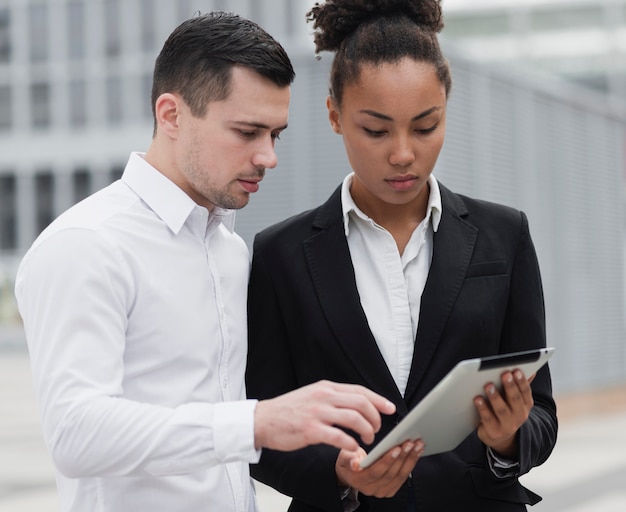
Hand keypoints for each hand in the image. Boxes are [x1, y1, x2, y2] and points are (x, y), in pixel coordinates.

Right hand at [254, 380, 395, 451]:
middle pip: (361, 403)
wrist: (262, 420)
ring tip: (367, 439)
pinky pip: (339, 437)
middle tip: (377, 429)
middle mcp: (324, 396)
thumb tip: (355, 405)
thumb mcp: (312, 395)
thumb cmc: (288, 411)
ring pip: (354, 418)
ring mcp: (317, 412)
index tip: (390, 408)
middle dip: (375, 417)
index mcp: (326, 387)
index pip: (359, 390)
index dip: (378, 399)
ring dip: (366, 430)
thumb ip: (332, 398)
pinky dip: (351, 444)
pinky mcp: (311, 430)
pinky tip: (354, 449)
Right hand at [335, 440, 423, 497]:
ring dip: (411, 459)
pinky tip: (416, 452)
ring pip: (400, 476)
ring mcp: (382, 491)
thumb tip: (355, 463)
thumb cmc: (348, 460)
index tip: (397, 448)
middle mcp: (371, 489)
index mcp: (359, 481)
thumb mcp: (344, 456)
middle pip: (391, 474)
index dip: (387, 460)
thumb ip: (349, 458)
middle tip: (411, 442)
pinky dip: (411, 463)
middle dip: (403, 457)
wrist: (350, 472)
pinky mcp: (391, 489)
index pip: (376, 472)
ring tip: (417, 445)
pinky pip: (403, 477)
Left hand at [474, 370, 534, 456]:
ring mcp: (508, 425)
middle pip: (515, 399)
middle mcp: (520, 416)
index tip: (516, 370)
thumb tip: (531, 369)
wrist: (498, 436)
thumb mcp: (514, 399)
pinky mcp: (494, 431)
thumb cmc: (505, 411)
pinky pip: (488, 418)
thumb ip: (519, 385)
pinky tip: (477, 398)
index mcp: (526, 405)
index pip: (526, 392)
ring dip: (495, 397)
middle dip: (510, 386)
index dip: (522, 381)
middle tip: (504, 374)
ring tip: (488, 385)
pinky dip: (482, 408)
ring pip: (502, 410)